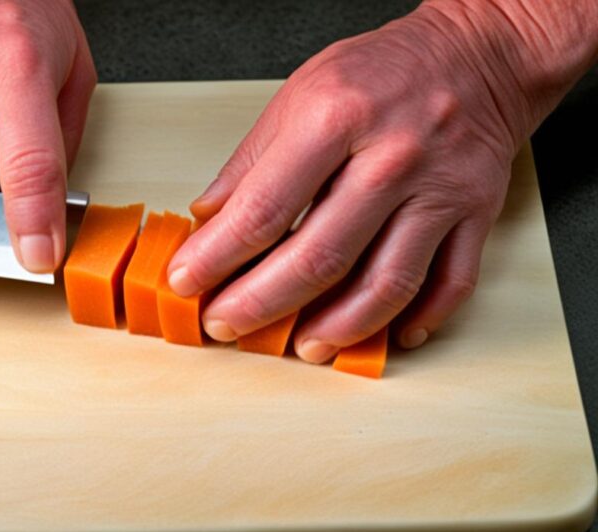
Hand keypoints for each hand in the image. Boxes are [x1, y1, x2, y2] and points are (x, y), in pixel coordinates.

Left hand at [165, 0, 595, 361]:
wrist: (477, 52)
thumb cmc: (383, 71)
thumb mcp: (298, 94)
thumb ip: (249, 163)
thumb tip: (208, 220)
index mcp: (337, 118)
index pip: (264, 208)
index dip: (217, 256)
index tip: (186, 281)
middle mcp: (392, 158)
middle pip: (319, 258)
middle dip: (261, 304)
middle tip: (227, 324)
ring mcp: (439, 191)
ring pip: (385, 284)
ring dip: (337, 329)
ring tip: (302, 347)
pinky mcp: (476, 214)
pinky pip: (450, 284)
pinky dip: (417, 320)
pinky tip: (383, 336)